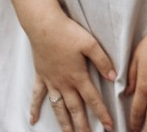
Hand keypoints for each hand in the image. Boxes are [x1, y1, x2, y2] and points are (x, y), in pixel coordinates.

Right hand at [28, 14, 117, 131]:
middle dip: (83, 126)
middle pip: (75, 110)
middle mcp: (64, 83)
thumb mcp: (91, 44)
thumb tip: (114, 78)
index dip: (102, 114)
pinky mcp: (40, 76)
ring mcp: (51, 81)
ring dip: (64, 123)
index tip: (109, 127)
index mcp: (78, 76)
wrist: (44, 25)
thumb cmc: (68, 32)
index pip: (93, 100)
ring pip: (58, 108)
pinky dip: (34, 108)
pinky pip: (37, 96)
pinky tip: (32, 120)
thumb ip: (103, 62)